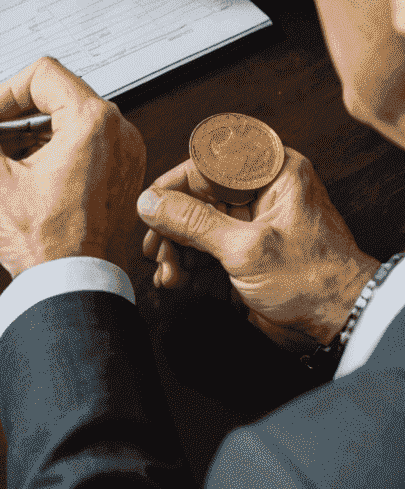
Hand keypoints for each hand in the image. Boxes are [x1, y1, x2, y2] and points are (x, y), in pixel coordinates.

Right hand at [0, 56, 146, 278]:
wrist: (74, 287)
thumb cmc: (44, 244)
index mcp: (92, 122)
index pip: (40, 74)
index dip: (1, 93)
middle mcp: (118, 132)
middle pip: (55, 93)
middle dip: (11, 114)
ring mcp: (124, 153)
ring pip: (67, 118)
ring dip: (27, 133)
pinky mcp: (121, 173)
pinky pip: (82, 142)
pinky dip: (48, 149)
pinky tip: (21, 175)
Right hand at [138, 151, 377, 350]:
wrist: (340, 323)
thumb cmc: (315, 280)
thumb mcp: (246, 248)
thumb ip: (193, 222)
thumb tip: (150, 202)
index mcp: (272, 175)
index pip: (207, 164)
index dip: (173, 186)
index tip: (148, 208)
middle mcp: (260, 194)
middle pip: (196, 199)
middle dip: (172, 229)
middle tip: (156, 250)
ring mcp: (251, 224)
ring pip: (196, 227)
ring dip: (176, 252)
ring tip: (169, 275)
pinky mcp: (245, 252)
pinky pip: (205, 250)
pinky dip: (188, 267)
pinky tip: (177, 281)